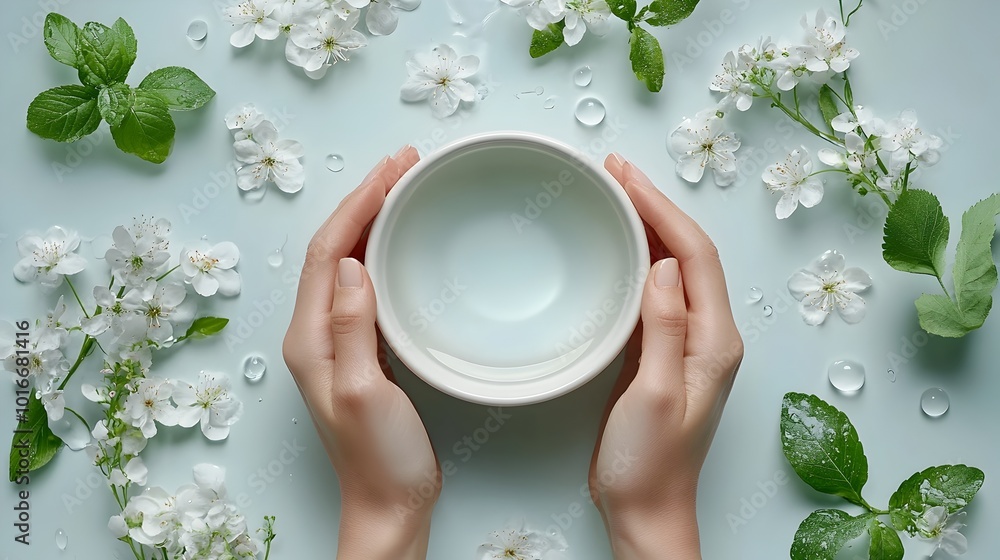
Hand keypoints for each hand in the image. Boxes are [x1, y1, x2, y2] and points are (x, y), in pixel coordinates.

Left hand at [283, 146, 439, 559]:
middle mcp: (317, 332)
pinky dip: (385, 254)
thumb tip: (350, 263)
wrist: (389, 502)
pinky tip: (405, 244)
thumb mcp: (363, 391)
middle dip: (365, 200)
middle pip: (334, 249)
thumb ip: (353, 327)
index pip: (326, 252)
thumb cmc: (379, 456)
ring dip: (374, 221)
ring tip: (405, 188)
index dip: (357, 204)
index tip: (391, 169)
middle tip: (404, 164)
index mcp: (310, 337)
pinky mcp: (364, 351)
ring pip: (351, 263)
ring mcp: (339, 341)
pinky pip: (368, 287)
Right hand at [589, 154, 743, 558]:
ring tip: (612, 193)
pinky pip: (653, 292)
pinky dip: (634, 260)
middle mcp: (708, 335)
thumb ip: (664, 330)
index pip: (695, 255)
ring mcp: (686, 343)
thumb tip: (663, 266)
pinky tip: (613, 248)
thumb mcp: (652, 396)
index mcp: (715, 341)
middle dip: (654, 205)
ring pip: (672, 267)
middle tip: (613, 170)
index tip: (625, 176)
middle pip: (688, 252)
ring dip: (645, 226)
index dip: (662, 209)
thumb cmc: (649, 464)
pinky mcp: (662, 354)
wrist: (646, 509)